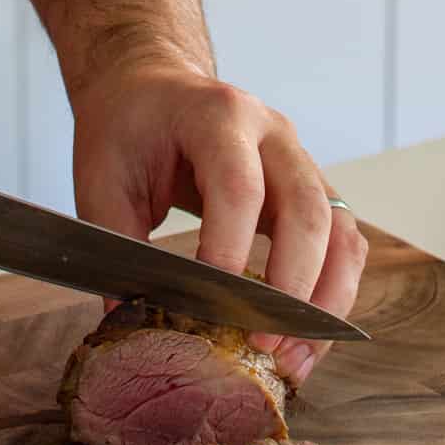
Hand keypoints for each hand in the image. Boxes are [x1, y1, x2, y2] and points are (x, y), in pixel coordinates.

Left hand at [70, 57, 366, 389]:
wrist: (152, 88)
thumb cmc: (127, 128)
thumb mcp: (101, 177)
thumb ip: (116, 243)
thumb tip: (130, 318)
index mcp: (218, 115)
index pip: (240, 186)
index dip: (231, 249)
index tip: (211, 308)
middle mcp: (273, 133)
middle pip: (307, 209)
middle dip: (292, 286)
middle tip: (262, 344)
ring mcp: (300, 159)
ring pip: (340, 229)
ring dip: (327, 298)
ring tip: (294, 357)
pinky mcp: (312, 189)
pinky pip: (343, 241)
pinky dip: (334, 292)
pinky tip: (306, 337)